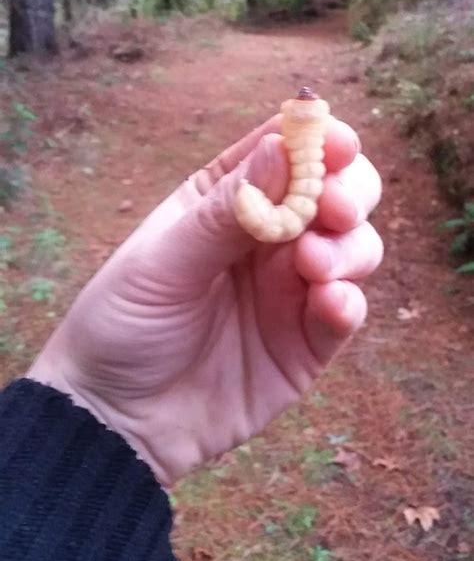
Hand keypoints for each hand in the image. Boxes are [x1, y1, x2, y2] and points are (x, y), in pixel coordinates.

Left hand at [28, 114, 382, 485]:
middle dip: (349, 191)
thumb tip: (281, 146)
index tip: (338, 145)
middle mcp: (268, 236)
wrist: (118, 419)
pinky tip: (327, 304)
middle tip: (333, 210)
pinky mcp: (308, 340)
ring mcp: (292, 287)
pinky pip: (347, 309)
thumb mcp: (164, 263)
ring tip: (312, 267)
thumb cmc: (124, 325)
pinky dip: (348, 300)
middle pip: (336, 191)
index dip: (317, 141)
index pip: (283, 151)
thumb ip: (226, 211)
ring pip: (355, 245)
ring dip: (348, 247)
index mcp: (226, 200)